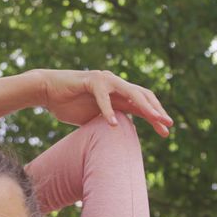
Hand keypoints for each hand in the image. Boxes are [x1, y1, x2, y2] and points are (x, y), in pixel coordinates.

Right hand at [38, 69, 172, 136]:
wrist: (48, 92)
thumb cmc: (68, 105)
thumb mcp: (93, 119)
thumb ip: (109, 123)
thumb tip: (121, 136)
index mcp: (118, 95)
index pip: (142, 105)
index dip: (155, 117)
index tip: (165, 132)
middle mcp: (116, 85)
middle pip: (143, 97)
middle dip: (157, 111)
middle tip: (168, 125)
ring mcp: (105, 80)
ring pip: (131, 93)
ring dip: (144, 106)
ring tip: (155, 119)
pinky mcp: (91, 80)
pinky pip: (103, 97)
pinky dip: (108, 111)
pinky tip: (113, 124)